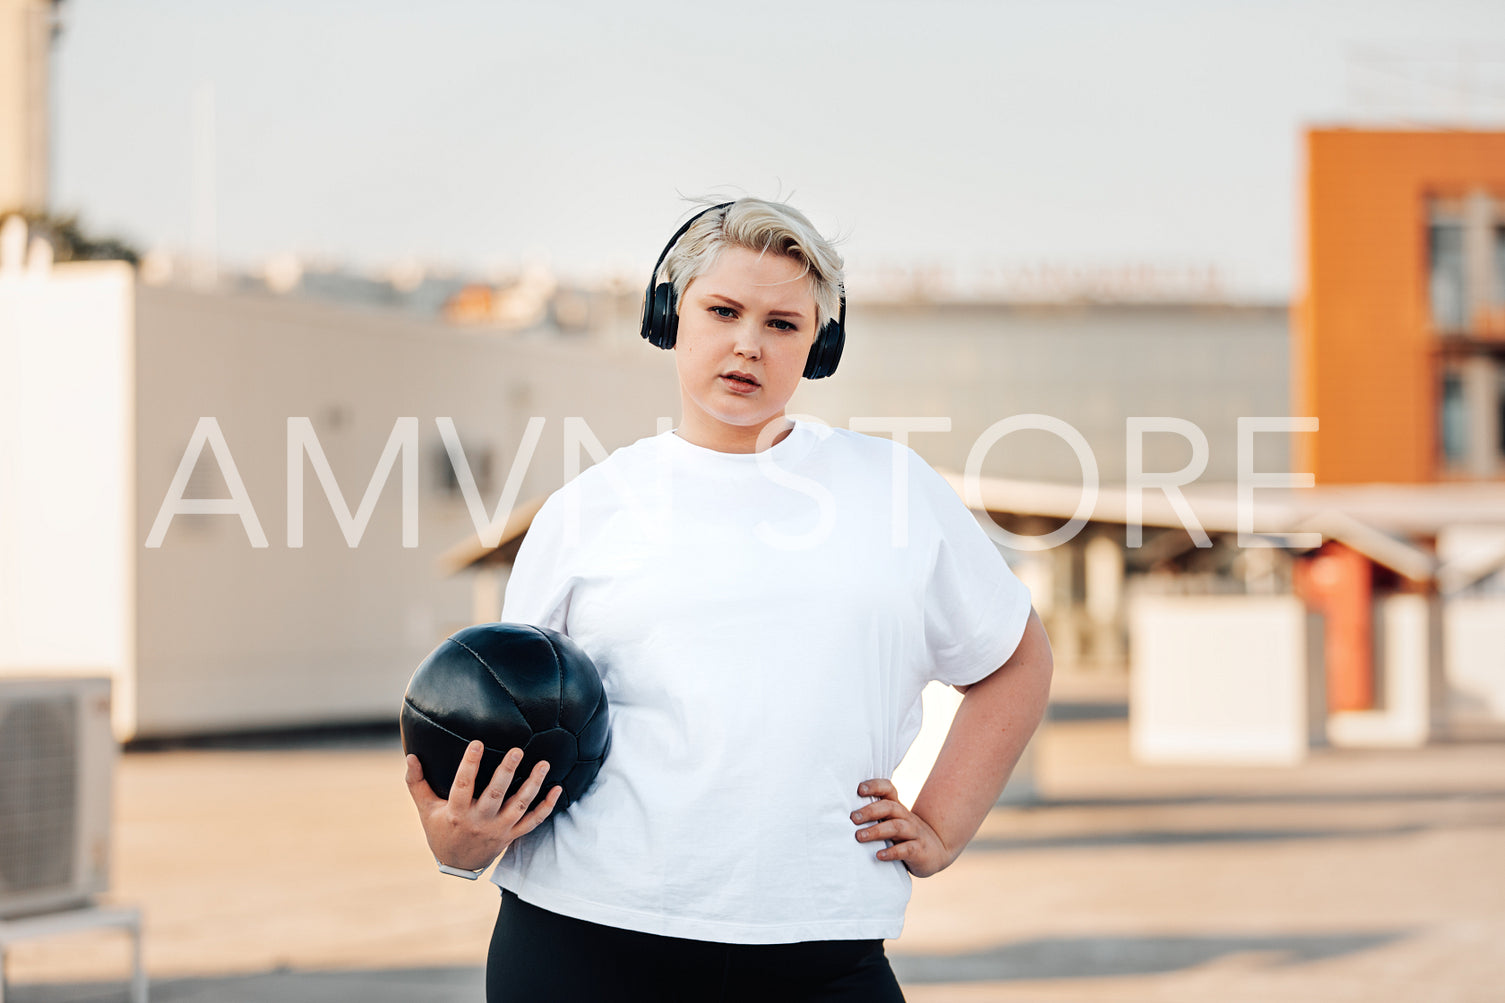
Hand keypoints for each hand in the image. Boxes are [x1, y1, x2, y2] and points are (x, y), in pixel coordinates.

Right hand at [405, 740, 562, 871]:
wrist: (456, 864)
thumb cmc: (440, 829)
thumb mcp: (425, 808)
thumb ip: (416, 782)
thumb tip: (410, 756)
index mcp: (456, 812)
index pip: (463, 785)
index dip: (470, 764)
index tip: (477, 743)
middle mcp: (479, 821)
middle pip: (495, 795)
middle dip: (507, 772)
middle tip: (517, 750)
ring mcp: (498, 829)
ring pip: (519, 806)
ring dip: (533, 786)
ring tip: (544, 764)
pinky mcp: (512, 835)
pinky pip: (533, 822)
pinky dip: (546, 807)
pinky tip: (557, 789)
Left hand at [850, 777, 955, 878]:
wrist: (937, 851)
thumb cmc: (904, 836)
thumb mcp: (892, 822)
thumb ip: (874, 815)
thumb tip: (838, 813)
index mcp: (897, 808)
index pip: (888, 789)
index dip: (875, 786)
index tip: (859, 789)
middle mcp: (906, 817)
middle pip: (889, 807)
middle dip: (870, 811)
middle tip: (852, 818)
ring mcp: (915, 833)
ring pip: (896, 826)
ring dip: (876, 830)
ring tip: (859, 836)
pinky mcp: (919, 851)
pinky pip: (906, 849)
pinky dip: (892, 852)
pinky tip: (878, 855)